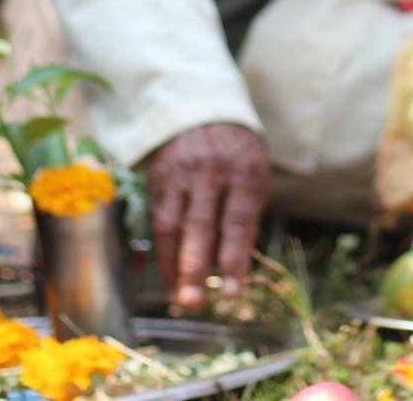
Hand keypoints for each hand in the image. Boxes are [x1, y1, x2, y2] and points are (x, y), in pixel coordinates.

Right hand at [143, 123, 270, 311]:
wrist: (203, 110)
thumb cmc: (238, 155)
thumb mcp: (255, 178)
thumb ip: (246, 218)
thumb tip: (230, 268)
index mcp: (243, 173)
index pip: (237, 223)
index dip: (234, 261)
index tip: (231, 295)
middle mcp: (209, 172)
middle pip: (200, 227)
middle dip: (196, 269)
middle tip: (195, 304)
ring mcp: (180, 174)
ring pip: (171, 225)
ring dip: (173, 266)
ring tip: (179, 297)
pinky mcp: (158, 177)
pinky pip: (157, 219)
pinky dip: (162, 252)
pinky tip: (168, 275)